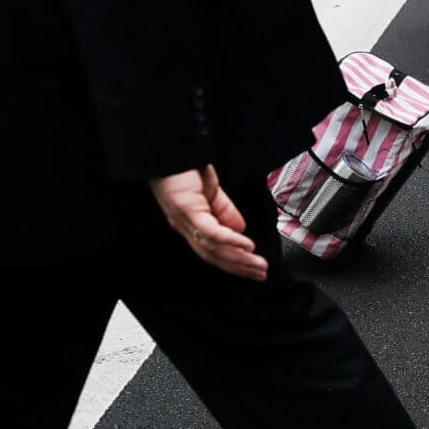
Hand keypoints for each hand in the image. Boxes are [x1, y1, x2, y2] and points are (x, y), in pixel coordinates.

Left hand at [150, 166, 267, 280]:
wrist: (167, 153)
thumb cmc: (184, 168)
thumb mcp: (212, 191)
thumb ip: (225, 211)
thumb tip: (240, 229)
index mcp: (192, 223)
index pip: (214, 250)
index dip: (234, 262)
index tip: (254, 270)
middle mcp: (187, 227)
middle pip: (215, 255)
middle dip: (240, 267)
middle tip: (261, 275)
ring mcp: (186, 221)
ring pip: (214, 248)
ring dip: (238, 259)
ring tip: (258, 265)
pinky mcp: (188, 211)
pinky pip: (211, 231)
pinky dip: (229, 241)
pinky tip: (246, 246)